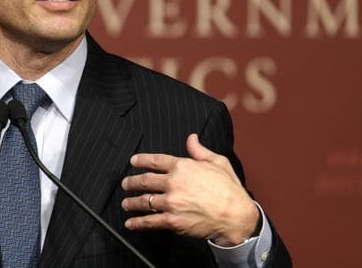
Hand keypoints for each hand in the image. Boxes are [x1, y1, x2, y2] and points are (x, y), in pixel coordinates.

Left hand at [121, 134, 258, 245]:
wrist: (236, 215)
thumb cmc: (229, 189)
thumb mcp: (217, 162)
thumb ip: (200, 150)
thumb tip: (191, 138)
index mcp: (182, 166)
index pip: (155, 160)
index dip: (141, 160)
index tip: (133, 161)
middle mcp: (173, 182)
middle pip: (145, 180)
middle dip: (131, 182)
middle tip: (125, 183)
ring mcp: (171, 202)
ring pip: (144, 201)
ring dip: (132, 202)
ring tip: (126, 203)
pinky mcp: (173, 220)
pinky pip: (150, 221)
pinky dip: (137, 222)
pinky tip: (130, 223)